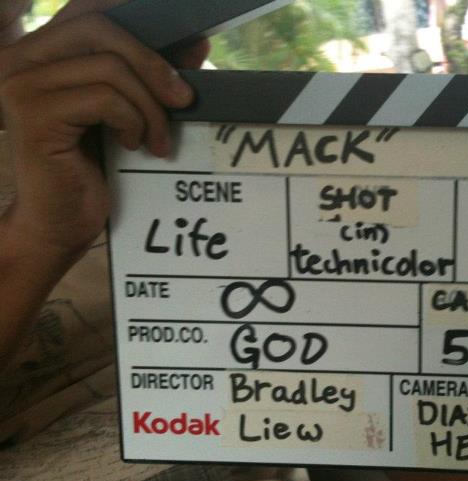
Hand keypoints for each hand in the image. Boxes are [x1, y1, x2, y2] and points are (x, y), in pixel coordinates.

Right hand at [0, 1, 207, 264]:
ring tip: (157, 139)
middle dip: (153, 63)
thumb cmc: (92, 170)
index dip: (138, 19)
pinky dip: (133, 121)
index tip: (187, 44)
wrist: (60, 223)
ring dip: (149, 105)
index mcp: (41, 53)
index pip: (89, 11)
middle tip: (184, 99)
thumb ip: (150, 76)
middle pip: (100, 29)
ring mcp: (22, 85)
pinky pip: (105, 99)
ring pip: (109, 67)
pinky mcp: (35, 116)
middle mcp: (21, 60)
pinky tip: (134, 145)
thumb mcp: (127, 113)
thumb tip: (196, 43)